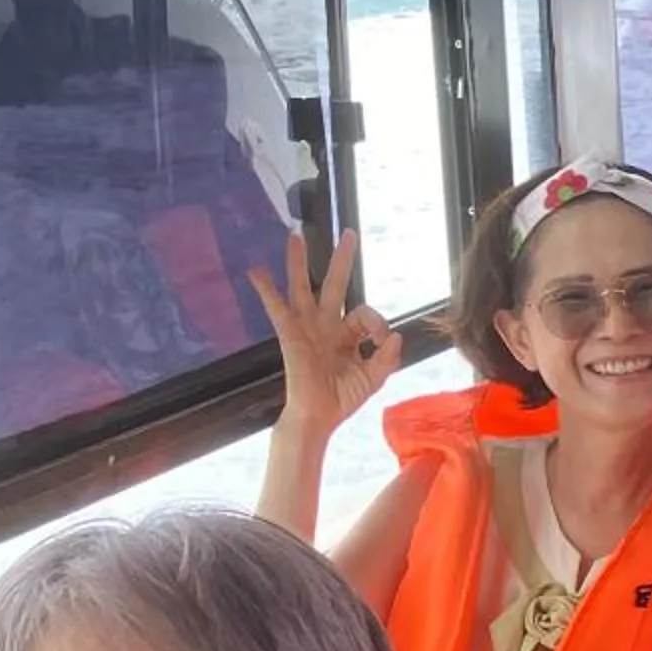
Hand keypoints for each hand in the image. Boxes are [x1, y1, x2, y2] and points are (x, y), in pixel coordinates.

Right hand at [249, 228, 399, 444]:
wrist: (319, 417)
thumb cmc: (342, 399)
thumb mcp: (373, 378)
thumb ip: (387, 357)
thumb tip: (396, 335)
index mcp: (346, 335)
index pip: (364, 314)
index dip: (376, 324)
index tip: (381, 340)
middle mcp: (326, 326)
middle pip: (334, 285)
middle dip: (341, 260)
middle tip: (349, 233)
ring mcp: (307, 328)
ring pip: (303, 287)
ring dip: (299, 262)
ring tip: (295, 236)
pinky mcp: (290, 335)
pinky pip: (277, 308)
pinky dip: (266, 290)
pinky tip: (255, 271)